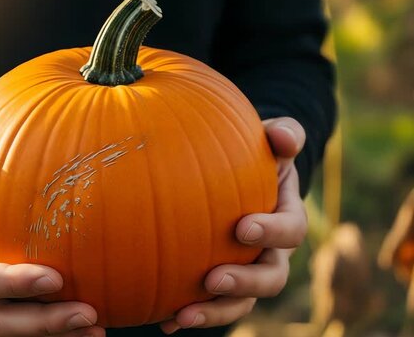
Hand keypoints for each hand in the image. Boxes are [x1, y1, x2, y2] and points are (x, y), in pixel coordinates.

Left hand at [160, 117, 306, 332]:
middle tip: (213, 279)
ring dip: (213, 312)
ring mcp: (247, 272)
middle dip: (244, 283)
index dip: (271, 233)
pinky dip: (187, 314)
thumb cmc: (251, 155)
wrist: (233, 174)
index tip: (242, 228)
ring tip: (182, 315)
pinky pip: (208, 306)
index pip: (290, 230)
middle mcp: (271, 253)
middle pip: (271, 278)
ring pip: (239, 303)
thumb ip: (282, 133)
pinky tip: (161, 320)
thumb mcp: (269, 139)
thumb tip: (285, 138)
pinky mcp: (221, 286)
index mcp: (286, 218)